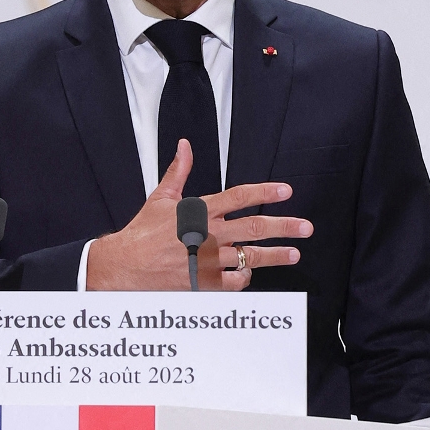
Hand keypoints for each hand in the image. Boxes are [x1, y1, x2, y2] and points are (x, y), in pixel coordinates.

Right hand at [86, 139, 312, 290]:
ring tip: (294, 253)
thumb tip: (185, 145)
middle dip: (284, 227)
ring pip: (250, 257)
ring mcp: (207, 261)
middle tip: (305, 227)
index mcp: (198, 211)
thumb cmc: (141, 232)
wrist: (124, 267)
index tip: (285, 191)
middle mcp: (207, 235)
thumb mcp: (160, 197)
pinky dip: (245, 277)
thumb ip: (178, 170)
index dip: (264, 193)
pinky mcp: (203, 284)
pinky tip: (250, 273)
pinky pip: (234, 281)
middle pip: (254, 228)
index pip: (239, 197)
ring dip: (275, 255)